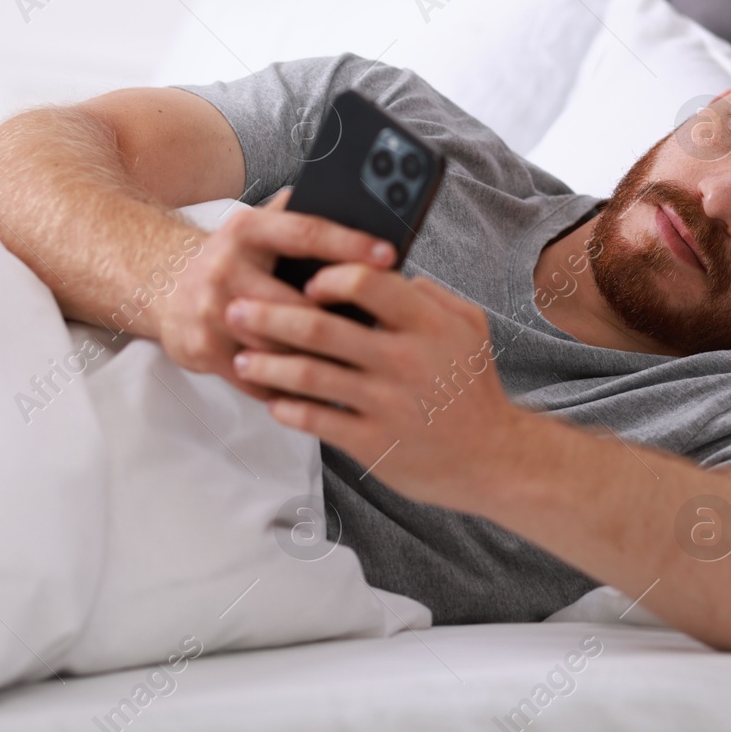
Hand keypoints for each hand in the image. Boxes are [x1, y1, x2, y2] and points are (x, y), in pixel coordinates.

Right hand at [156, 188, 396, 399]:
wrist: (162, 284)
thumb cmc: (229, 258)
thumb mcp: (257, 226)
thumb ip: (297, 215)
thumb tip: (358, 206)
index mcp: (247, 231)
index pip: (305, 233)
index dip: (349, 244)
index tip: (387, 256)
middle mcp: (226, 268)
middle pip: (296, 303)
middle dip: (338, 320)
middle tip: (379, 332)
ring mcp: (212, 312)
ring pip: (279, 346)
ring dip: (317, 359)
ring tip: (356, 365)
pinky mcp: (204, 350)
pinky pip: (258, 377)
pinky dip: (288, 386)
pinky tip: (315, 388)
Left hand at [224, 264, 529, 506]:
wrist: (493, 459)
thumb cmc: (474, 389)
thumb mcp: (469, 327)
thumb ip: (428, 296)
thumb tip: (384, 272)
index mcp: (428, 324)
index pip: (365, 281)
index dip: (325, 277)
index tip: (303, 281)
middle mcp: (405, 360)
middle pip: (320, 327)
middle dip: (269, 316)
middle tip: (237, 310)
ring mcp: (386, 403)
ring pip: (308, 375)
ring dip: (266, 365)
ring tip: (240, 360)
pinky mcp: (373, 442)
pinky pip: (316, 420)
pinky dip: (286, 408)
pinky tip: (271, 401)